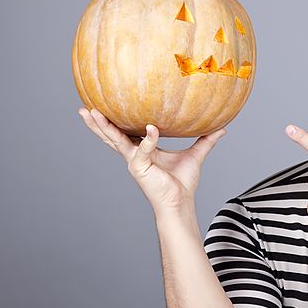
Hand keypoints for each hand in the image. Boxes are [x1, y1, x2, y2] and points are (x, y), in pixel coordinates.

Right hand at [78, 108, 225, 211]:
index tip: (104, 106)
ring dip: (103, 127)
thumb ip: (206, 140)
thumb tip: (222, 127)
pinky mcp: (140, 168)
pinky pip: (142, 150)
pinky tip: (152, 129)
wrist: (181, 202)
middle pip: (111, 135)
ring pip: (115, 140)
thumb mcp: (195, 155)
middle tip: (84, 108)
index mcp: (143, 151)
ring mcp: (134, 161)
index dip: (114, 121)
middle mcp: (134, 155)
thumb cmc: (183, 182)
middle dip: (97, 122)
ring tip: (91, 113)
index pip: (125, 132)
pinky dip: (148, 140)